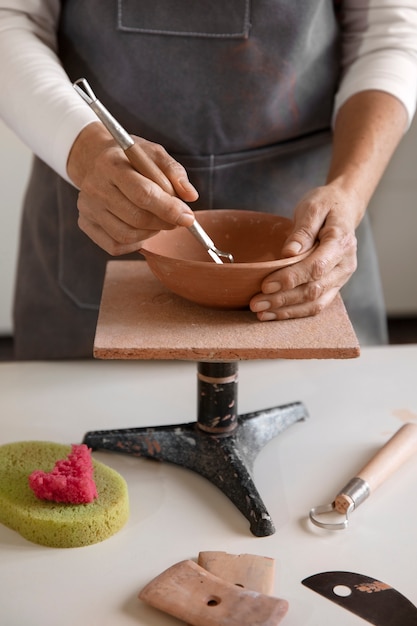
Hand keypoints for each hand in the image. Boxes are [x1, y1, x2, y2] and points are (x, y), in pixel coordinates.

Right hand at [67, 122, 197, 254]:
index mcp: (111, 164)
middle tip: (177, 218)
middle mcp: (94, 187)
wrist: (94, 159)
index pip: (143, 194)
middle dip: (164, 222)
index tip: (188, 217)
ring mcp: (87, 207)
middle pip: (136, 218)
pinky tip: (140, 227)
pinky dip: (135, 241)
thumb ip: (174, 172)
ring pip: (127, 235)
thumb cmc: (129, 158)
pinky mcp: (86, 223)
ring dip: (151, 232)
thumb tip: (191, 196)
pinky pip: (116, 245)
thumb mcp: (153, 153)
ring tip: (157, 220)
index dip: (169, 209)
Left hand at [250, 184, 357, 320]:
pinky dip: (294, 313)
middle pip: (313, 290)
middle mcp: (345, 265)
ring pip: (315, 303)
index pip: (315, 267)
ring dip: (286, 311)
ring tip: (261, 313)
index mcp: (341, 243)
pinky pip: (316, 306)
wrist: (344, 209)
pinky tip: (273, 314)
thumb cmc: (326, 205)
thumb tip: (289, 252)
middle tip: (255, 303)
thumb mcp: (312, 208)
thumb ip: (302, 231)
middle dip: (282, 299)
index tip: (265, 285)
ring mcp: (341, 278)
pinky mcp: (334, 286)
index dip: (290, 278)